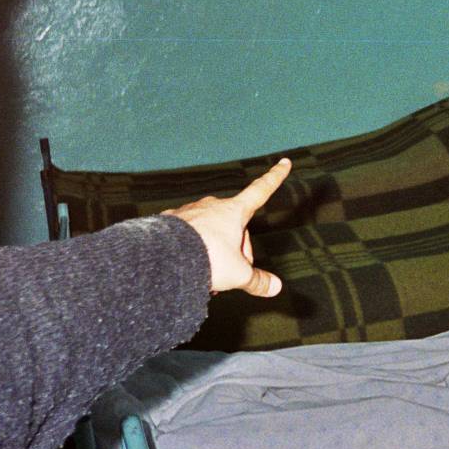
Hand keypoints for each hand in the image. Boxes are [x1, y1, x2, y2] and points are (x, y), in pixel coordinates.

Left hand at [164, 158, 290, 296]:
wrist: (164, 258)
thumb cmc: (206, 260)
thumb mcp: (238, 274)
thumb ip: (257, 280)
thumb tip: (275, 287)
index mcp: (234, 211)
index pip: (261, 190)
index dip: (275, 177)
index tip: (284, 162)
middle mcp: (213, 205)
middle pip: (235, 227)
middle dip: (236, 251)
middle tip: (229, 274)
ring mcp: (191, 211)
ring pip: (210, 232)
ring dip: (213, 251)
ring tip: (205, 274)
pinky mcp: (172, 221)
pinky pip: (189, 234)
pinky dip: (192, 248)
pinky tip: (187, 264)